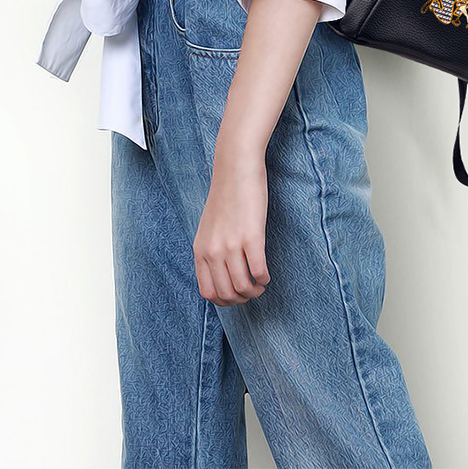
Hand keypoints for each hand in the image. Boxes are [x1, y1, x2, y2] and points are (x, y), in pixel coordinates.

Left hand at [193, 150, 270, 306]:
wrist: (236, 168)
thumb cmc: (226, 195)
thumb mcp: (208, 227)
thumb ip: (210, 250)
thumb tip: (220, 276)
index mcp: (201, 249)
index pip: (207, 292)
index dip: (224, 301)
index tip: (236, 296)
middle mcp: (213, 251)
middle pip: (226, 294)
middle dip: (241, 299)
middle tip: (252, 291)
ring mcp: (232, 245)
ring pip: (243, 287)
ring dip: (255, 291)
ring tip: (261, 284)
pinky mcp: (252, 237)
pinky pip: (258, 271)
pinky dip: (264, 278)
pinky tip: (266, 273)